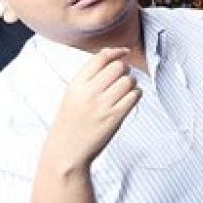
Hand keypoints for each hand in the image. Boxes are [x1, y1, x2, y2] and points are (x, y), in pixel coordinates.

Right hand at [43, 48, 139, 171]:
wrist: (66, 151)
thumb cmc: (71, 121)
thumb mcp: (73, 95)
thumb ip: (89, 76)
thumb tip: (112, 53)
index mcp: (76, 85)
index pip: (100, 58)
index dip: (116, 51)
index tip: (124, 52)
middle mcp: (89, 93)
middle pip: (118, 67)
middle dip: (124, 70)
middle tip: (122, 78)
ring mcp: (102, 105)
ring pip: (129, 81)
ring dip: (132, 83)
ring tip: (125, 91)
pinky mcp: (114, 118)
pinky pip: (134, 96)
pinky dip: (136, 94)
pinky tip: (129, 99)